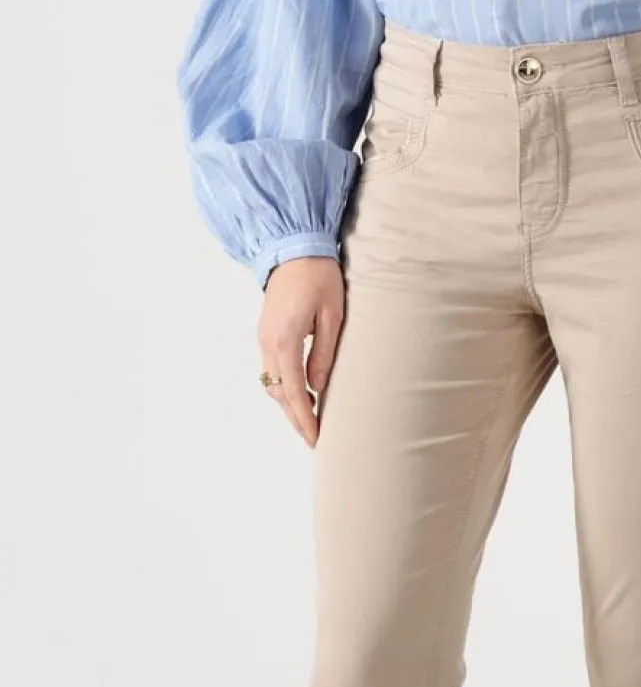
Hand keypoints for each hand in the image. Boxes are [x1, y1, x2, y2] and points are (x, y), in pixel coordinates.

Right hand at [258, 257, 345, 446]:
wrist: (294, 247)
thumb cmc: (318, 277)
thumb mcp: (332, 316)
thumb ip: (324, 354)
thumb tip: (318, 388)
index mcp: (284, 340)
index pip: (293, 392)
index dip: (304, 418)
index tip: (316, 438)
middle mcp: (268, 342)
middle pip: (278, 394)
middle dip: (295, 419)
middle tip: (314, 439)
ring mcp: (264, 338)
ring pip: (272, 384)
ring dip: (289, 405)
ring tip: (309, 421)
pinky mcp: (266, 333)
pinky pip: (272, 370)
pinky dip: (284, 388)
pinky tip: (301, 395)